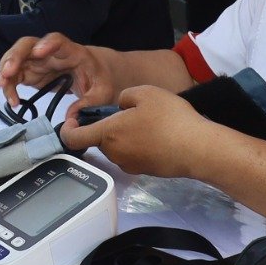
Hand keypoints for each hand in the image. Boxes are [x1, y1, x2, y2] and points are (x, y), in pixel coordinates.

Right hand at [0, 33, 111, 110]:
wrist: (95, 74)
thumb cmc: (100, 79)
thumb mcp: (102, 93)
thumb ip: (89, 104)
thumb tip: (70, 118)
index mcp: (73, 52)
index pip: (58, 41)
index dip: (47, 44)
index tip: (38, 52)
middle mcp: (51, 52)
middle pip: (28, 45)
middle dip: (15, 56)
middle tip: (7, 73)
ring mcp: (38, 61)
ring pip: (16, 58)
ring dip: (6, 70)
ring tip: (2, 87)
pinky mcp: (31, 72)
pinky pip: (15, 75)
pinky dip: (9, 85)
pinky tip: (12, 100)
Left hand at [57, 85, 210, 178]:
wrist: (198, 149)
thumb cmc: (169, 118)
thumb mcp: (145, 93)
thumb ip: (124, 97)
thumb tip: (121, 107)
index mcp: (108, 134)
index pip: (73, 137)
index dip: (66, 128)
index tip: (74, 119)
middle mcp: (114, 154)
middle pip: (99, 140)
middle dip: (107, 126)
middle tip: (129, 112)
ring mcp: (130, 165)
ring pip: (117, 147)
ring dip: (124, 136)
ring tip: (148, 122)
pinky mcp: (145, 171)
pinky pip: (133, 155)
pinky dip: (138, 145)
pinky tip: (158, 135)